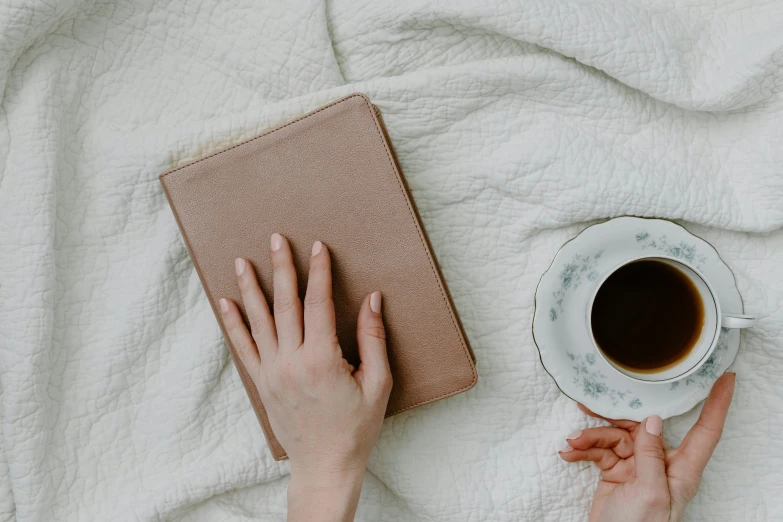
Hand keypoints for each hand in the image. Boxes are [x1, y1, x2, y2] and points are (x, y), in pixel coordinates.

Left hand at [219, 234, 392, 521]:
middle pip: (284, 305)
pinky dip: (233, 323)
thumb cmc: (356, 428)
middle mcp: (291, 362)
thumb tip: (372, 300)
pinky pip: (243, 347)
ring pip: (259, 321)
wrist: (325, 466)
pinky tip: (225, 303)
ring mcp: (272, 372)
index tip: (318, 247)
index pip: (318, 304)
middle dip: (282, 268)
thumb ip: (373, 339)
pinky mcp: (262, 383)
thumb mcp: (378, 384)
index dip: (319, 273)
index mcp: (322, 360)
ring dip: (250, 289)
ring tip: (243, 261)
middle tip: (277, 239)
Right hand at [559, 372, 735, 521]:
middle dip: (614, 416)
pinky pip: (599, 451)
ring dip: (590, 437)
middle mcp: (661, 463)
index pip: (706, 429)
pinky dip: (583, 450)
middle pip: (642, 425)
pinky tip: (569, 454)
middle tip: (590, 407)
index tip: (724, 376)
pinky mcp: (615, 472)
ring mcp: (637, 467)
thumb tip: (654, 420)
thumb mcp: (649, 492)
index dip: (717, 402)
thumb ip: (651, 454)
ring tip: (572, 444)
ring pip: (615, 436)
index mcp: (681, 468)